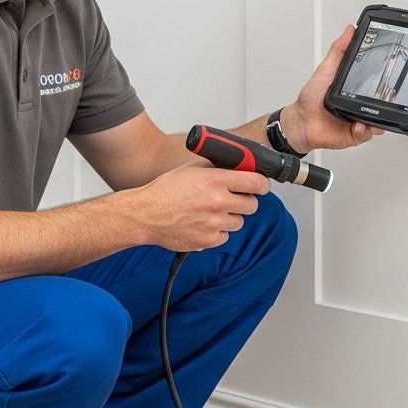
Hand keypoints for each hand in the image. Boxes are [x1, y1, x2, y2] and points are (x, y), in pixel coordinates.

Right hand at [128, 165, 269, 250]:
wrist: (145, 214)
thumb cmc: (165, 191)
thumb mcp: (191, 169)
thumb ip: (217, 168)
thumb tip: (237, 167)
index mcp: (216, 180)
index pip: (256, 183)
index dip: (262, 185)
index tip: (261, 186)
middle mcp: (218, 202)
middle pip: (252, 205)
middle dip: (244, 201)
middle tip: (233, 199)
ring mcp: (214, 223)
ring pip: (239, 222)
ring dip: (230, 217)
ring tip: (210, 212)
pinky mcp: (208, 240)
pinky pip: (225, 236)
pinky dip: (217, 231)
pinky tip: (202, 223)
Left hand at [285, 25, 385, 152]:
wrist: (302, 123)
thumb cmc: (311, 98)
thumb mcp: (326, 68)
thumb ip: (339, 50)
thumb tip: (350, 30)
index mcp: (356, 87)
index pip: (378, 82)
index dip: (387, 80)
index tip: (391, 75)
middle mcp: (361, 103)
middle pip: (384, 102)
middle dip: (390, 101)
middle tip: (389, 97)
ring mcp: (360, 119)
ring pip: (380, 120)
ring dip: (379, 118)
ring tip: (370, 115)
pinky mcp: (356, 134)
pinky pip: (368, 133)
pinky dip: (365, 130)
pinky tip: (359, 124)